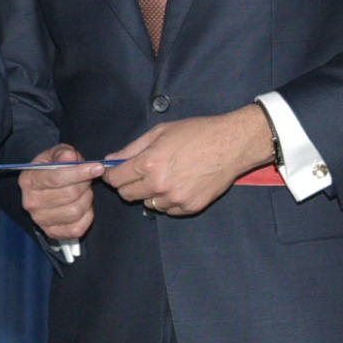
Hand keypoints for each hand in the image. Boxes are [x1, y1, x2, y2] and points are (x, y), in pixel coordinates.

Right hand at [19, 144, 97, 242]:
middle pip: (69, 194)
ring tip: (85, 191)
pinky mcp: (52, 233)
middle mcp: (30, 202)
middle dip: (85, 184)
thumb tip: (69, 156)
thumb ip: (62, 153)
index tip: (98, 168)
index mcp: (28, 180)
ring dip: (86, 199)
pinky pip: (77, 228)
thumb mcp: (55, 155)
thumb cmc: (52, 169)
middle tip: (88, 179)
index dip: (80, 173)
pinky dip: (86, 216)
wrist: (47, 188)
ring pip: (75, 211)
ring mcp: (40, 220)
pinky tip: (84, 206)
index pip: (56, 178)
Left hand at [101, 106, 273, 218]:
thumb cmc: (197, 133)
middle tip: (139, 173)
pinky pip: (168, 209)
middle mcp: (159, 185)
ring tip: (166, 176)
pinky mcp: (189, 207)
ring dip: (150, 193)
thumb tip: (110, 160)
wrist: (231, 144)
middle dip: (128, 184)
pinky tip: (180, 183)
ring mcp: (175, 199)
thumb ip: (131, 148)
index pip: (115, 179)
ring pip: (148, 203)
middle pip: (127, 195)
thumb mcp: (160, 132)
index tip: (114, 172)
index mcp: (149, 163)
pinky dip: (168, 200)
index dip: (111, 174)